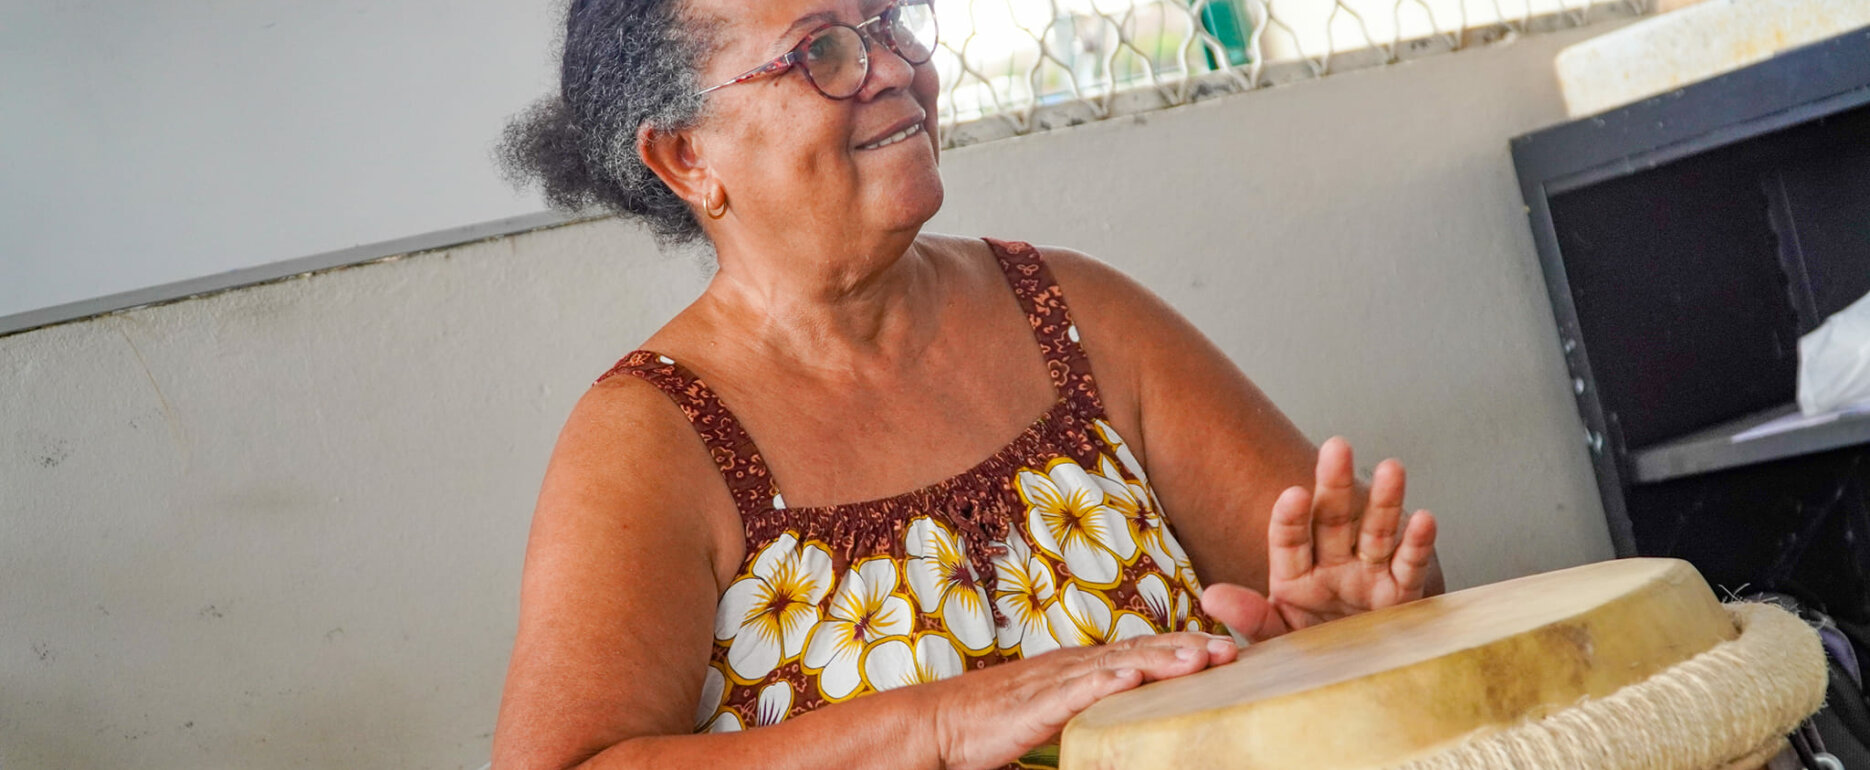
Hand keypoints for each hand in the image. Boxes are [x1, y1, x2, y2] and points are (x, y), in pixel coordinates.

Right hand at [926, 632, 1237, 769]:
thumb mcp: (1051, 709)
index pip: (1139, 650)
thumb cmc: (991, 721)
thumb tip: (1123, 707)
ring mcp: (1055, 681)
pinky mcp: (1037, 705)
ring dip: (1162, 660)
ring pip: (1118, 665)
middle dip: (1188, 649)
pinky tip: (1134, 678)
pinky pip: (1077, 692)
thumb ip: (1085, 704)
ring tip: (1202, 658)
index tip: (1222, 649)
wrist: (939, 723)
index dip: (1181, 647)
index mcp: (1077, 666)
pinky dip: (1108, 682)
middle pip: (1140, 651)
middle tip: (1233, 651)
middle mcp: (1072, 665)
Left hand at [1200, 437, 1437, 641]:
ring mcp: (1367, 575)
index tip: (1293, 494)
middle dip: (1335, 485)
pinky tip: (1424, 517)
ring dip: (1385, 501)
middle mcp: (1332, 565)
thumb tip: (1210, 596)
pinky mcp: (1400, 593)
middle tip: (1336, 446)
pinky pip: (1408, 565)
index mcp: (1294, 574)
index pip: (1289, 539)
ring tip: (1391, 468)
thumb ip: (1249, 615)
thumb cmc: (1308, 656)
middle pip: (1332, 520)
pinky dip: (1417, 543)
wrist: (1351, 678)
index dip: (1290, 517)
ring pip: (1375, 531)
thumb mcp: (1275, 638)